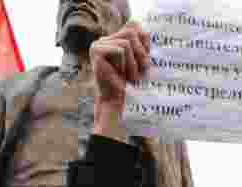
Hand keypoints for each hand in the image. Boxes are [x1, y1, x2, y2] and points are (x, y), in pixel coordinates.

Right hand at [91, 21, 150, 141]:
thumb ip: (141, 45)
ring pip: (127, 42)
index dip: (145, 42)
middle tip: (140, 72)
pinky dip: (127, 65)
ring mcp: (98, 44)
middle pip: (132, 30)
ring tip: (131, 78)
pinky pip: (121, 50)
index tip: (144, 63)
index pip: (134, 25)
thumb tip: (144, 29)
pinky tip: (122, 78)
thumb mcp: (141, 63)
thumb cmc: (131, 86)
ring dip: (134, 63)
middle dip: (141, 53)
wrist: (117, 105)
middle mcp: (104, 39)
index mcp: (113, 39)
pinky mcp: (96, 52)